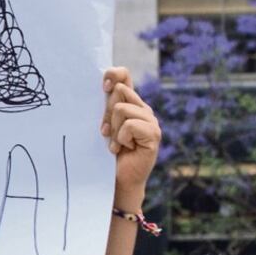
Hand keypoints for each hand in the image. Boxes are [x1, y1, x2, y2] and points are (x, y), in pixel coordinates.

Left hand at [100, 67, 160, 205]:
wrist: (117, 179)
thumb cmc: (105, 153)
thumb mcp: (102, 125)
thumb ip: (104, 106)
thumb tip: (103, 83)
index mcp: (129, 103)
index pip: (124, 75)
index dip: (114, 75)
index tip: (104, 87)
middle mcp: (142, 108)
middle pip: (119, 91)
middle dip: (107, 113)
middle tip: (106, 133)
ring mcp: (150, 121)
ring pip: (121, 109)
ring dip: (113, 129)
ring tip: (116, 143)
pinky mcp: (153, 134)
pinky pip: (130, 125)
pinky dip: (121, 138)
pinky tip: (123, 149)